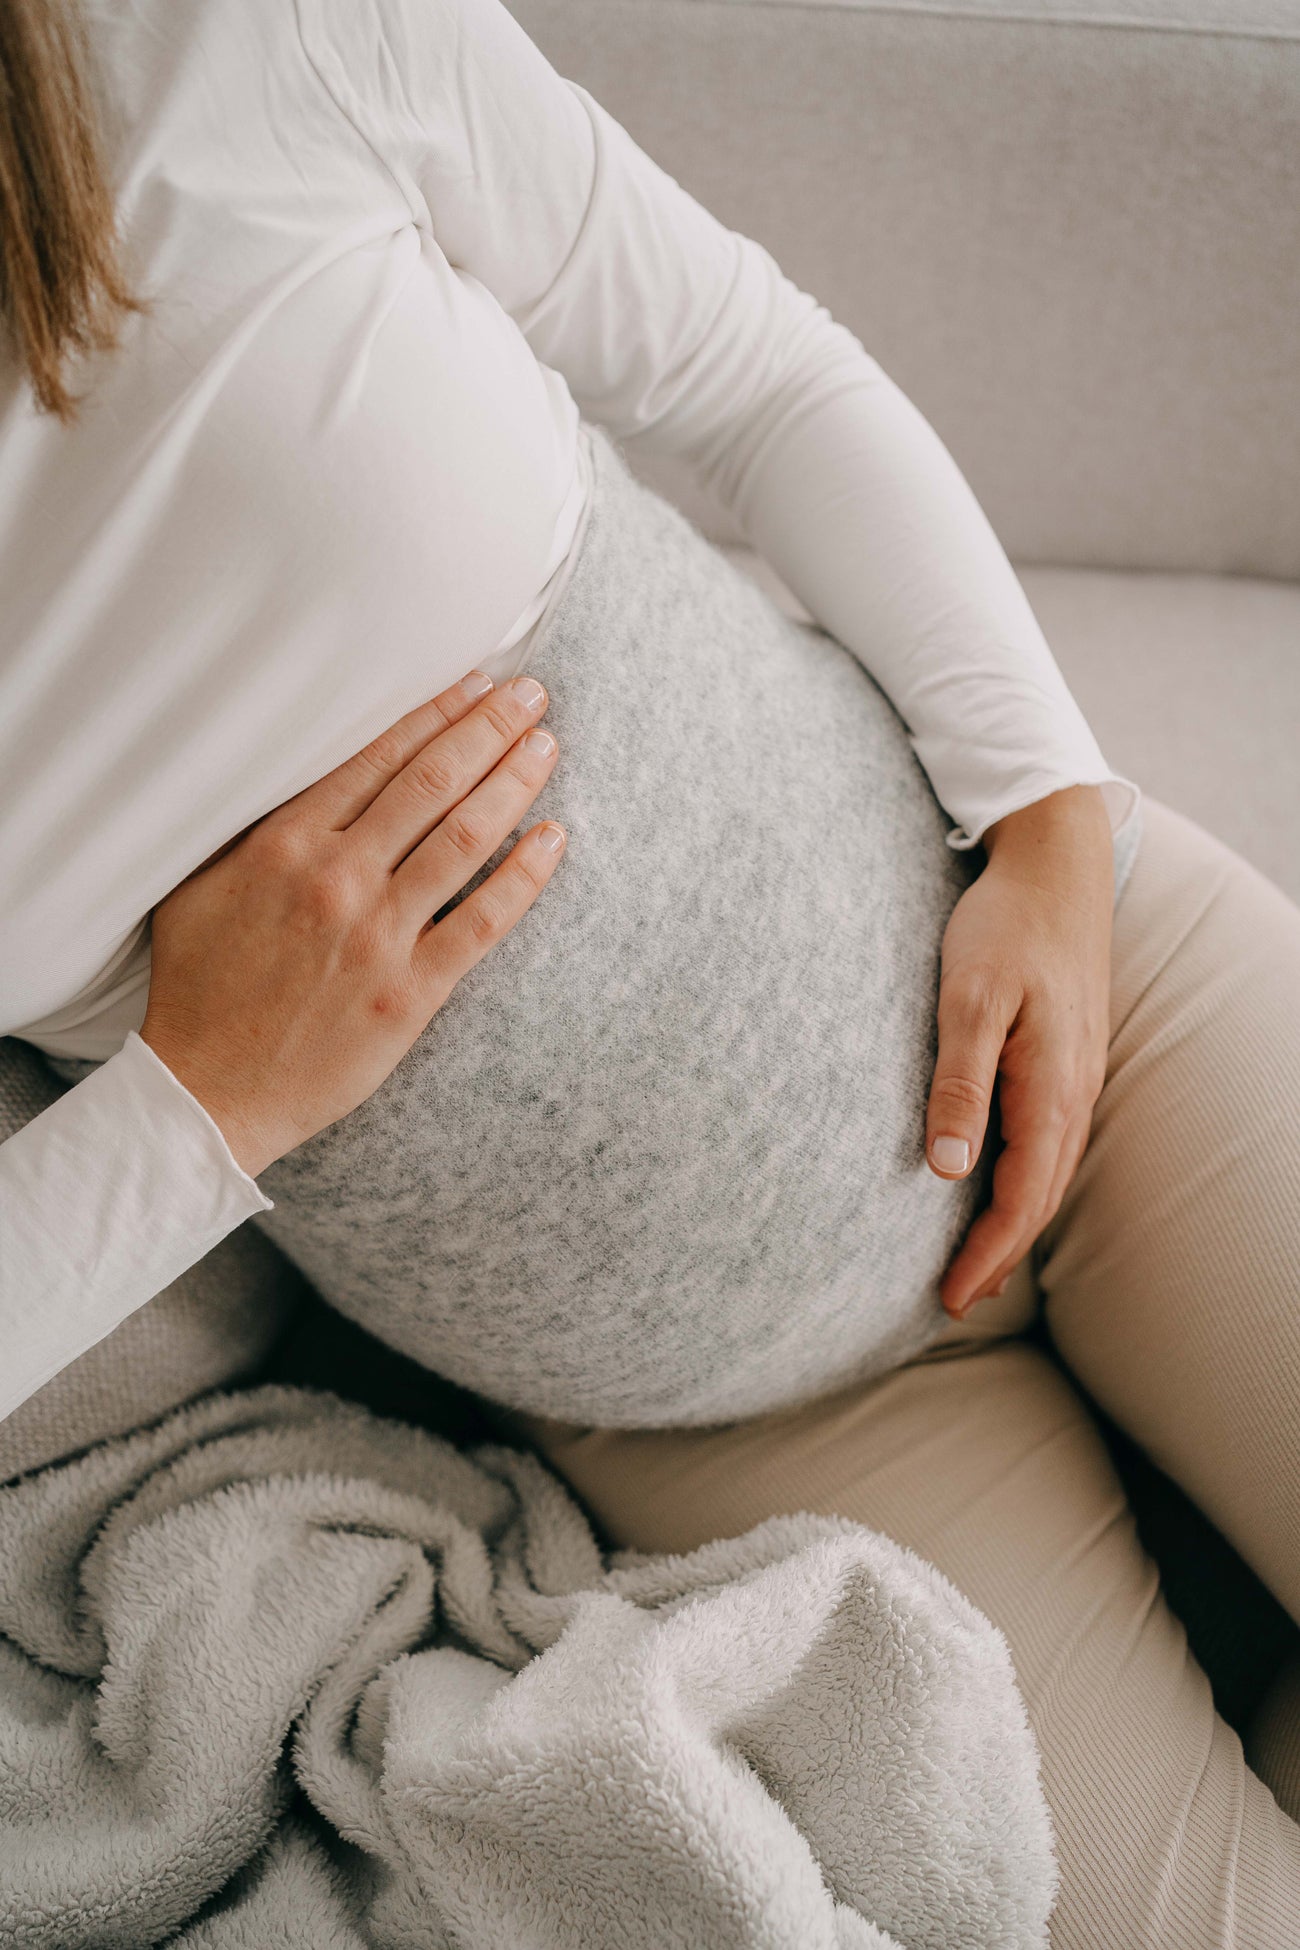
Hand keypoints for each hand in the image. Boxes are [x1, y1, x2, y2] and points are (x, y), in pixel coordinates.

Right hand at [140, 670, 564, 1176]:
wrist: (207, 1092)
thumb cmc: (199, 991)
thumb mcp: (197, 888)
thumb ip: (251, 831)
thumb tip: (294, 779)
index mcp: (284, 843)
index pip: (378, 757)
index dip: (436, 713)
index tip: (475, 685)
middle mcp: (337, 877)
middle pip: (433, 782)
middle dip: (490, 728)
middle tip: (532, 695)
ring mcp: (378, 934)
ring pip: (466, 837)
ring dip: (515, 783)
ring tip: (546, 746)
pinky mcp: (411, 991)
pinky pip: (484, 920)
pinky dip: (525, 874)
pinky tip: (554, 838)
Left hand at [924, 785, 1114, 1317]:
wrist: (1056, 863)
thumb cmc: (1006, 924)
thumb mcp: (970, 999)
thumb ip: (959, 1083)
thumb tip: (945, 1168)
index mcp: (1051, 1089)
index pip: (1021, 1199)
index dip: (987, 1255)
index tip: (950, 1299)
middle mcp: (1073, 1093)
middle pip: (1040, 1198)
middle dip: (998, 1255)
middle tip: (952, 1301)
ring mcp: (1075, 1077)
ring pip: (1048, 1173)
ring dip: (1012, 1223)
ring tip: (973, 1263)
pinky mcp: (1065, 1059)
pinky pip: (1048, 1142)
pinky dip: (1022, 1181)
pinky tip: (995, 1184)